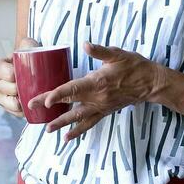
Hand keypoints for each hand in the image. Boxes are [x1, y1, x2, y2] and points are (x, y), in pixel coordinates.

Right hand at [0, 37, 38, 116]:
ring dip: (24, 102)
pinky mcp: (7, 108)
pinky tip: (32, 107)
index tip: (29, 73)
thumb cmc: (27, 58)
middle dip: (22, 89)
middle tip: (35, 85)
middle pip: (10, 89)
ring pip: (12, 104)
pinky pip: (16, 113)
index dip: (18, 75)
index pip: (7, 73)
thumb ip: (27, 43)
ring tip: (34, 96)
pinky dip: (25, 112)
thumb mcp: (27, 47)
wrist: (28, 71)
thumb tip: (26, 45)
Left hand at [30, 43, 163, 141]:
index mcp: (97, 82)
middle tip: (31, 108)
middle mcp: (97, 98)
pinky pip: (89, 123)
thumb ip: (100, 51)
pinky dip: (78, 131)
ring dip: (61, 124)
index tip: (45, 101)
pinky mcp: (105, 111)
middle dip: (50, 107)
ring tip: (47, 129)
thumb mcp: (118, 54)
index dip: (57, 95)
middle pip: (69, 104)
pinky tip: (68, 137)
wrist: (152, 83)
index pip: (73, 90)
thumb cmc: (135, 66)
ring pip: (77, 118)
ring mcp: (101, 107)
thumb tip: (86, 45)